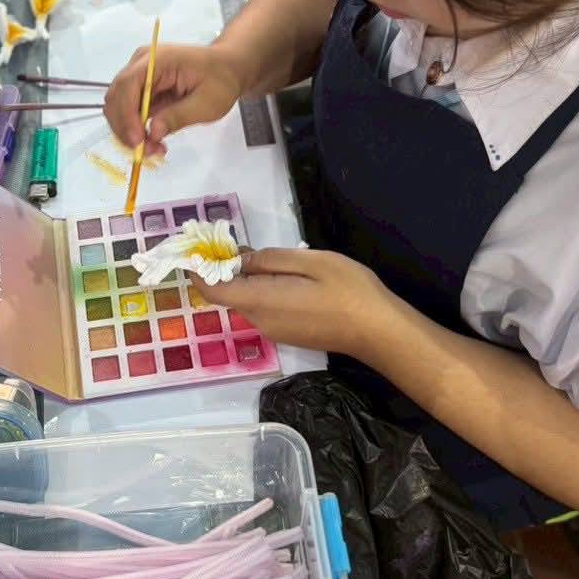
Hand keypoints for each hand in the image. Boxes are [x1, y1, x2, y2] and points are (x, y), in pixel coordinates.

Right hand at [104, 43, 244, 156]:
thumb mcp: (207, 103)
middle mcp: (141, 64)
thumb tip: (152, 133)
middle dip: (126, 128)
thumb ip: (178, 116)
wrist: (227, 69)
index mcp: (157, 60)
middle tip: (146, 151)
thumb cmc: (221, 80)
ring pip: (118, 107)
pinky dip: (135, 129)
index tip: (138, 141)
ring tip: (154, 148)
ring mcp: (139, 75)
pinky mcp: (141, 89)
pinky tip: (153, 140)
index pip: (128, 85)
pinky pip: (128, 111)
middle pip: (116, 97)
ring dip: (129, 131)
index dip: (127, 115)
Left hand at [192, 247, 397, 357]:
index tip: (199, 248)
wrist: (379, 332)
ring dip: (247, 279)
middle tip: (238, 242)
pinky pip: (264, 309)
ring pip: (247, 301)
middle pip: (229, 295)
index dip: (199, 270)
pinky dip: (262, 291)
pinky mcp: (288, 335)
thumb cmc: (348, 290)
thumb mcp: (310, 261)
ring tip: (267, 256)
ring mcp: (274, 332)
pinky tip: (287, 277)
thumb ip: (270, 260)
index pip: (212, 290)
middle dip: (226, 269)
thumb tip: (239, 259)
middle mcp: (260, 321)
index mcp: (260, 301)